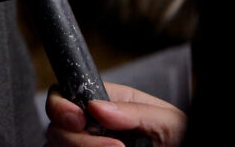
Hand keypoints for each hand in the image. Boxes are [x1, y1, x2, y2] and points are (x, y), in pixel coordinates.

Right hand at [44, 82, 186, 146]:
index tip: (77, 119)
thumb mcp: (166, 122)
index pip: (65, 93)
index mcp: (108, 103)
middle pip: (56, 127)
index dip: (61, 105)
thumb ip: (134, 111)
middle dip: (76, 139)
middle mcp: (91, 126)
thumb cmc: (178, 140)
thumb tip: (96, 107)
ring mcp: (86, 146)